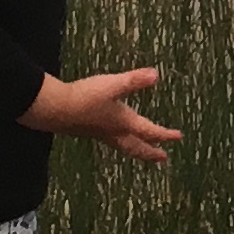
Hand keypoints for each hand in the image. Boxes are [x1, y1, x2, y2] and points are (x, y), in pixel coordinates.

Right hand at [23, 66, 179, 166]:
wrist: (55, 109)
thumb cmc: (85, 98)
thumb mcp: (112, 85)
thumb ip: (134, 80)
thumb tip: (156, 75)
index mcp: (124, 123)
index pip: (150, 132)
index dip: (165, 134)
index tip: (178, 137)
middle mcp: (114, 132)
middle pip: (137, 147)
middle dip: (151, 153)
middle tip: (163, 158)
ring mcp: (101, 134)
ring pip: (124, 147)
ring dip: (136, 151)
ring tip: (143, 153)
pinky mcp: (90, 130)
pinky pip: (112, 142)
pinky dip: (121, 143)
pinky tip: (115, 137)